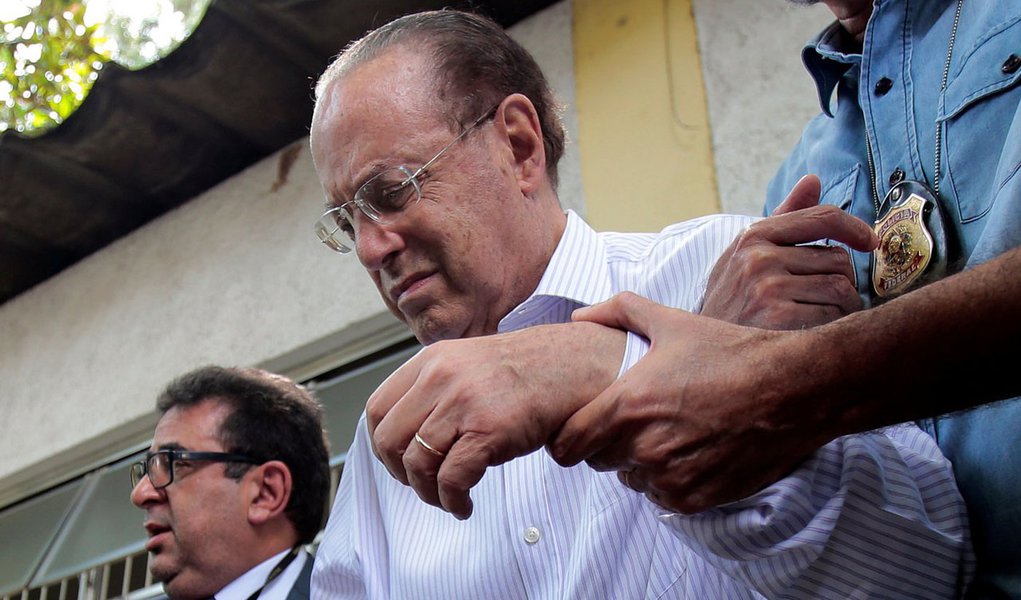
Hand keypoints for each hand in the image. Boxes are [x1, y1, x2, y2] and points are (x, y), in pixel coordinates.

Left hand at [366, 322, 624, 518]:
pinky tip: (465, 505)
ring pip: (418, 463)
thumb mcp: (467, 364)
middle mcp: (440, 377)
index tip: (398, 461)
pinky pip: (452, 479)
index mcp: (430, 361)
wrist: (573, 367)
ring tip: (447, 498)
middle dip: (401, 473)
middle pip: (389, 440)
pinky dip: (453, 500)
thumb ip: (434, 388)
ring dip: (428, 492)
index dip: (382, 444)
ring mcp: (464, 403)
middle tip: (422, 485)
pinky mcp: (489, 430)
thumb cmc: (524, 373)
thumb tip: (403, 434)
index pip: (377, 409)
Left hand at [550, 292, 830, 512]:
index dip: (567, 438)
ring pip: (632, 479)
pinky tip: (693, 450)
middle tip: (637, 421)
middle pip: (598, 462)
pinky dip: (670, 480)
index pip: (567, 445)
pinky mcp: (695, 499)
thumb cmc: (731, 353)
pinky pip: (663, 497)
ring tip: (672, 431)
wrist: (794, 390)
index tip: (580, 427)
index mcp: (627, 406)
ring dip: (641, 462)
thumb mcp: (672, 321)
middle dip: (609, 444)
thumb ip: (618, 312)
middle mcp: (643, 448)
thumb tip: (580, 315)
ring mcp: (670, 478)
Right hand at [701, 175, 877, 328]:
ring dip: (842, 308)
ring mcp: (767, 288)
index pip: (821, 217)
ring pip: (842, 289)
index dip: (854, 228)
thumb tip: (813, 179)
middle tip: (823, 301)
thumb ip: (783, 217)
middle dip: (841, 281)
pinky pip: (834, 316)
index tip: (869, 242)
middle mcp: (758, 258)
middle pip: (839, 259)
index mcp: (753, 237)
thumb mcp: (747, 254)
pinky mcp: (777, 319)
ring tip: (817, 319)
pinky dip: (832, 328)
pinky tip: (810, 335)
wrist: (704, 353)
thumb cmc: (733, 302)